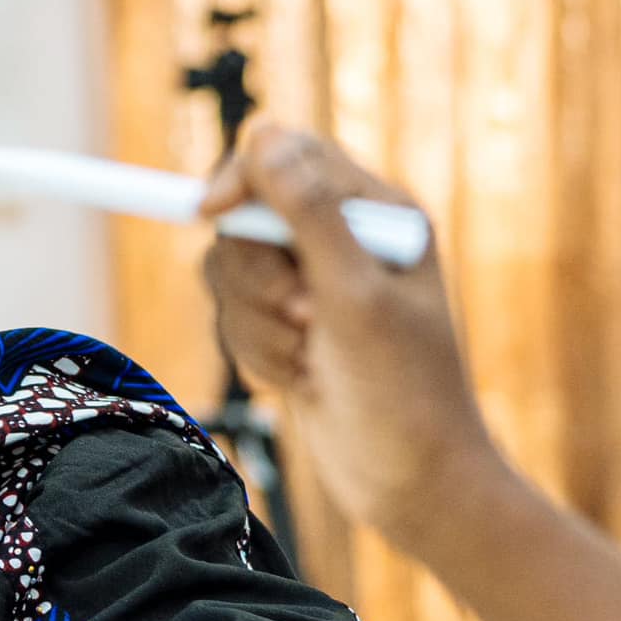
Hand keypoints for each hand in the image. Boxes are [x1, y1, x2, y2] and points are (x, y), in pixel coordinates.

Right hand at [199, 122, 505, 541]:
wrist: (410, 484)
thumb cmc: (402, 393)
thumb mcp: (355, 297)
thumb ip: (309, 214)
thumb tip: (265, 136)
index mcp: (378, 211)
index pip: (286, 155)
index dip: (241, 179)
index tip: (211, 213)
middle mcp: (344, 239)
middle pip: (245, 217)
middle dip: (256, 275)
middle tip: (302, 317)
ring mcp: (314, 286)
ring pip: (231, 272)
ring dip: (256, 324)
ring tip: (307, 358)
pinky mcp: (289, 328)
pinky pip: (234, 318)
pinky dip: (256, 353)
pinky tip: (300, 381)